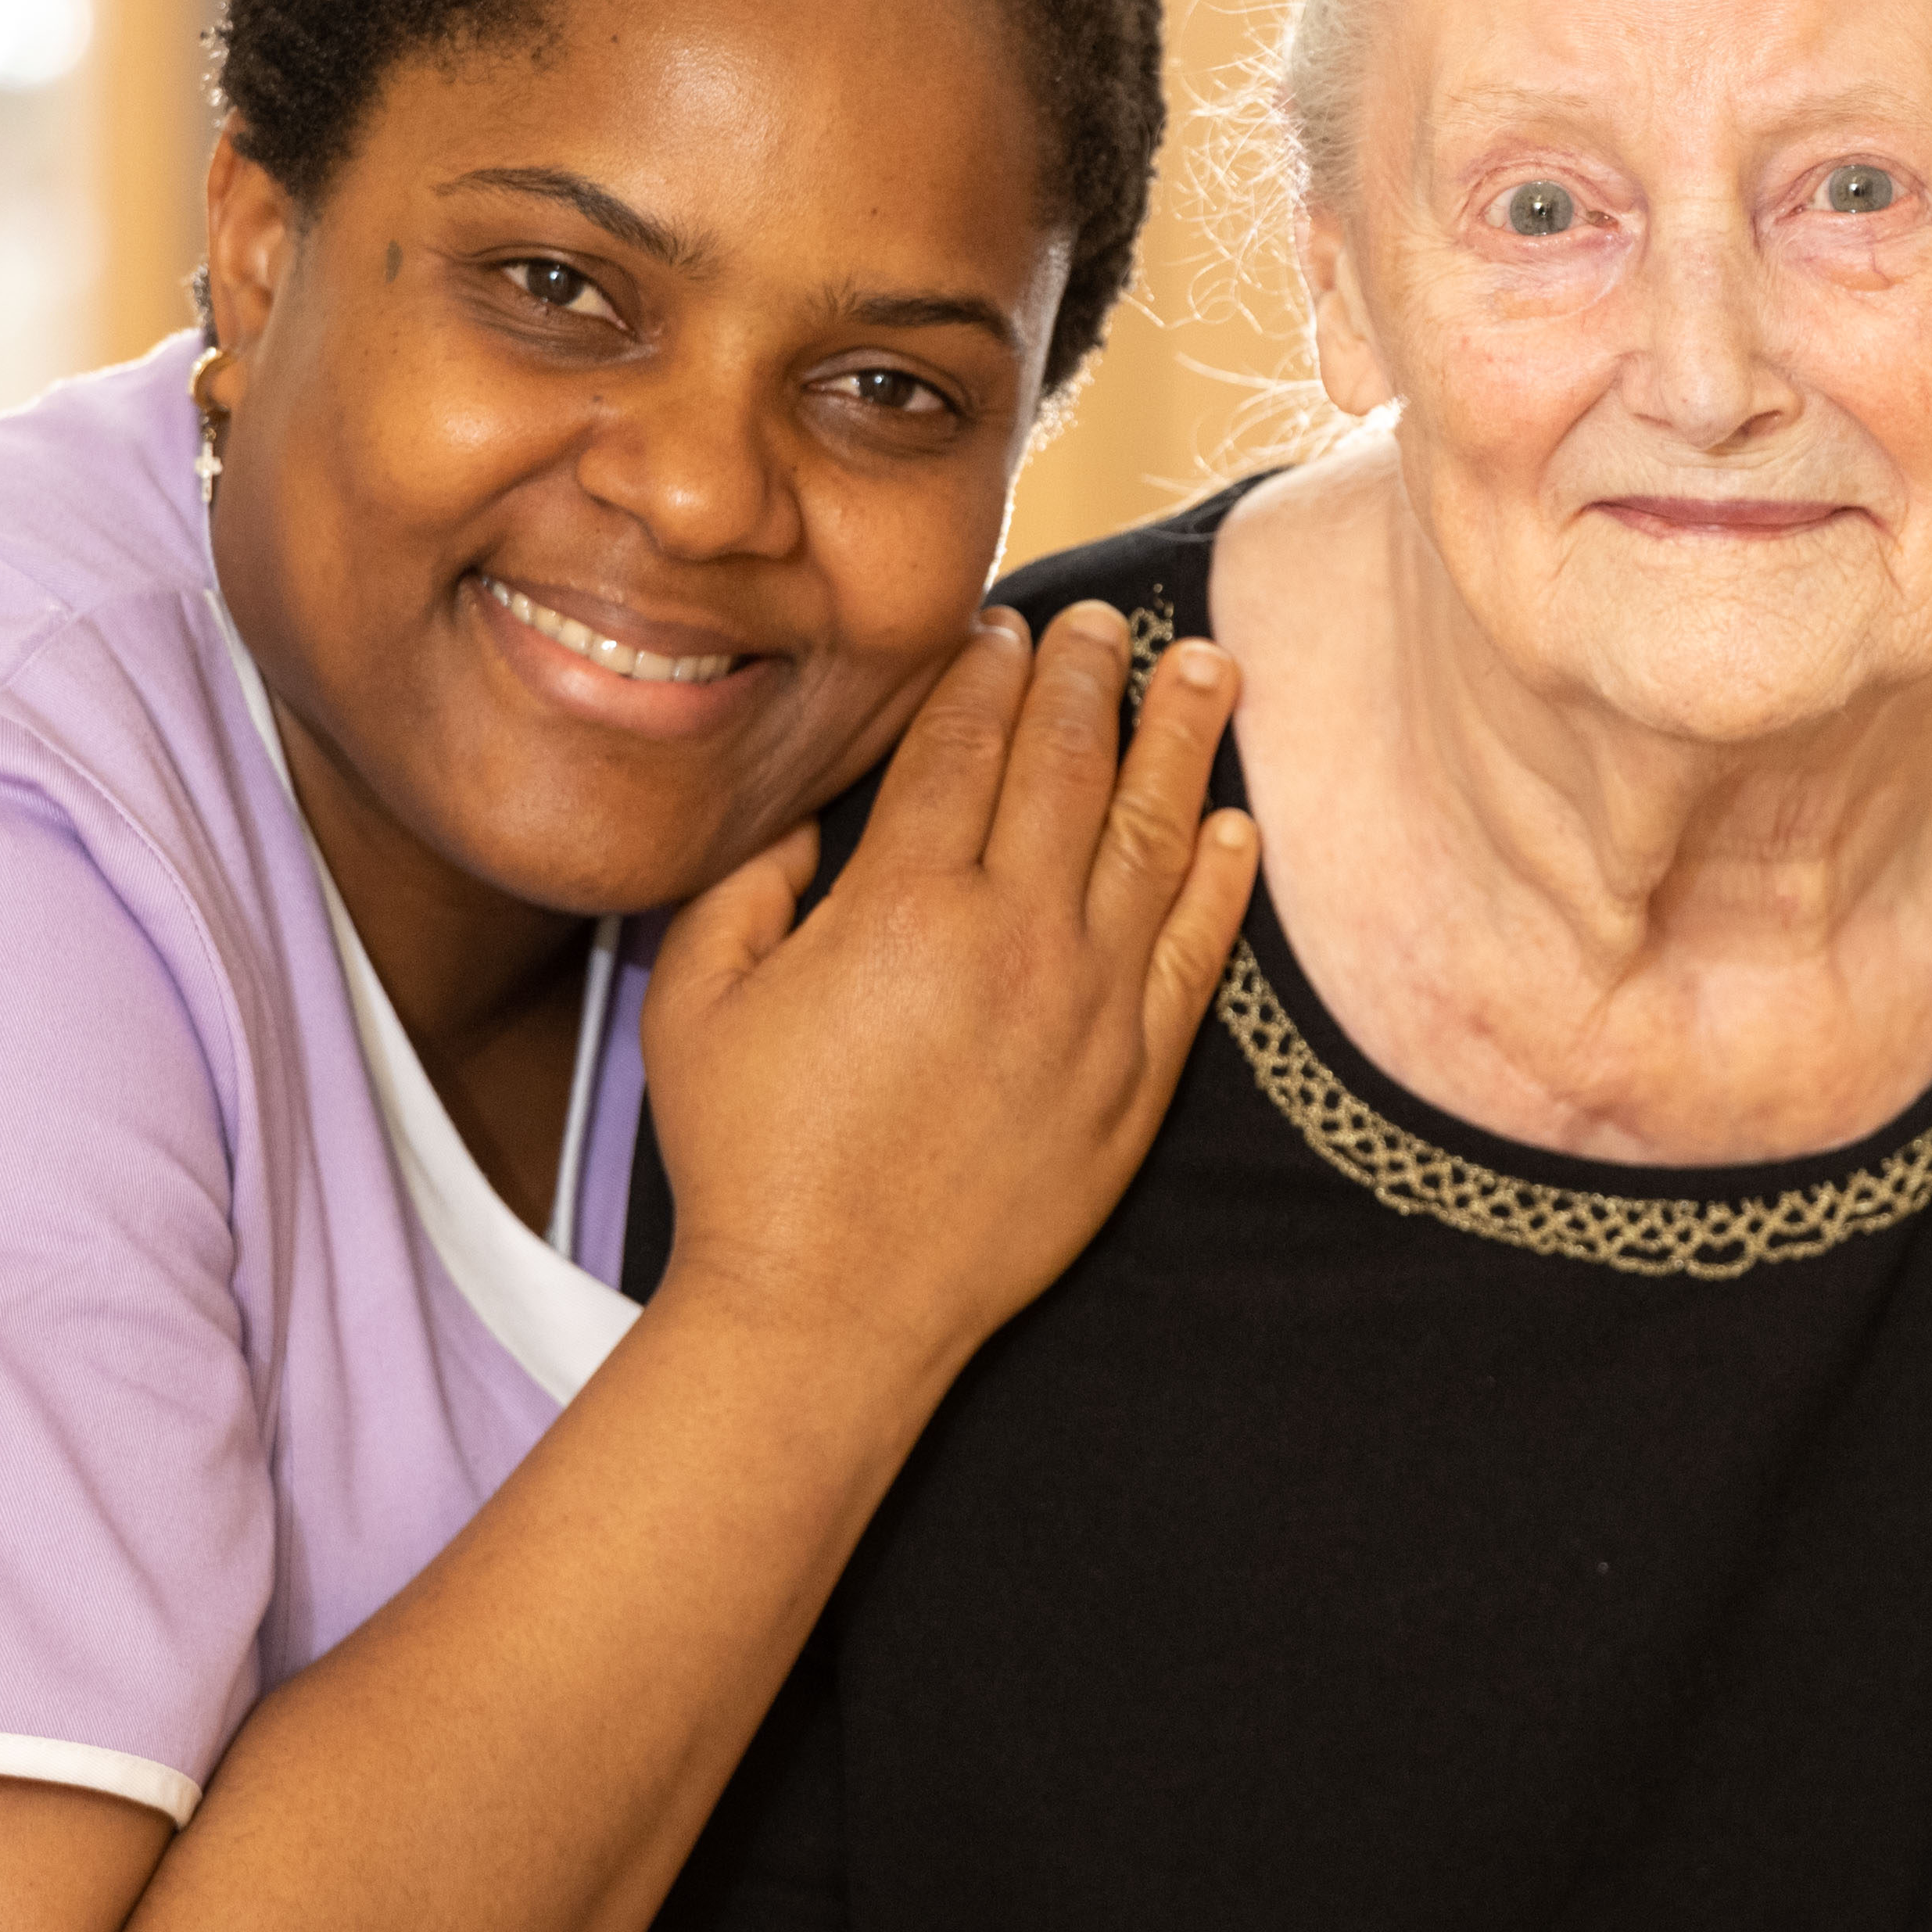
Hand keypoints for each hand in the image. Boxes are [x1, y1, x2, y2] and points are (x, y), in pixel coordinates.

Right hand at [637, 598, 1253, 1390]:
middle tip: (1101, 620)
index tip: (1005, 624)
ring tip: (1208, 668)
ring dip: (1183, 742)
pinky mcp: (1133, 1084)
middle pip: (1068, 767)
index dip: (988, 672)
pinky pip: (1195, 957)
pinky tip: (1236, 823)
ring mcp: (1087, 1011)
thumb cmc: (746, 1158)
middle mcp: (1011, 940)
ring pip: (1154, 840)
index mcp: (901, 906)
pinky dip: (1221, 882)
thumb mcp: (695, 998)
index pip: (965, 747)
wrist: (830, 1311)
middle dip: (1087, 675)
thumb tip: (804, 812)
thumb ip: (748, 884)